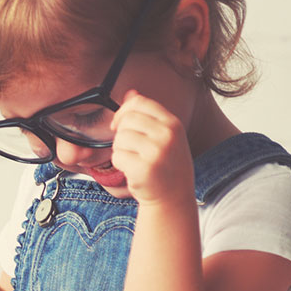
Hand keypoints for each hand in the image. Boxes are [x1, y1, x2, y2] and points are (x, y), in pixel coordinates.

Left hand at [109, 91, 193, 207]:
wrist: (173, 197)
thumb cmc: (166, 164)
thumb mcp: (164, 135)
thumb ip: (147, 114)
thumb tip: (130, 93)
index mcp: (172, 123)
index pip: (139, 102)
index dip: (123, 111)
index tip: (120, 125)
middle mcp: (167, 135)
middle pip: (127, 120)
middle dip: (121, 134)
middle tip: (130, 148)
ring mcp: (157, 152)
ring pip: (120, 139)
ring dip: (120, 150)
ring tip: (134, 160)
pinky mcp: (144, 169)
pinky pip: (117, 157)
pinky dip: (120, 164)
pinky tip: (133, 170)